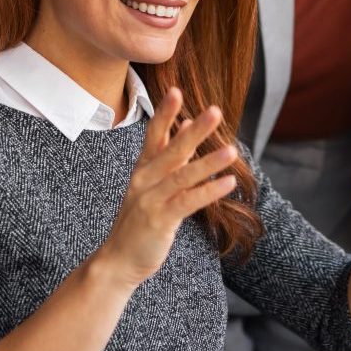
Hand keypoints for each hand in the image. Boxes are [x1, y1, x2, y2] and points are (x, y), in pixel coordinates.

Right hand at [93, 88, 236, 285]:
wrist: (118, 260)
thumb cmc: (139, 219)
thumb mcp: (151, 183)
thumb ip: (169, 154)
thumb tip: (186, 124)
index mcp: (143, 169)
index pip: (154, 135)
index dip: (165, 113)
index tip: (175, 90)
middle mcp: (144, 180)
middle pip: (172, 150)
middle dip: (195, 131)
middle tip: (215, 111)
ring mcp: (151, 200)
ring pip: (183, 175)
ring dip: (209, 162)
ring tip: (232, 150)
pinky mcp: (160, 220)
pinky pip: (188, 202)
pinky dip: (209, 192)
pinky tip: (228, 182)